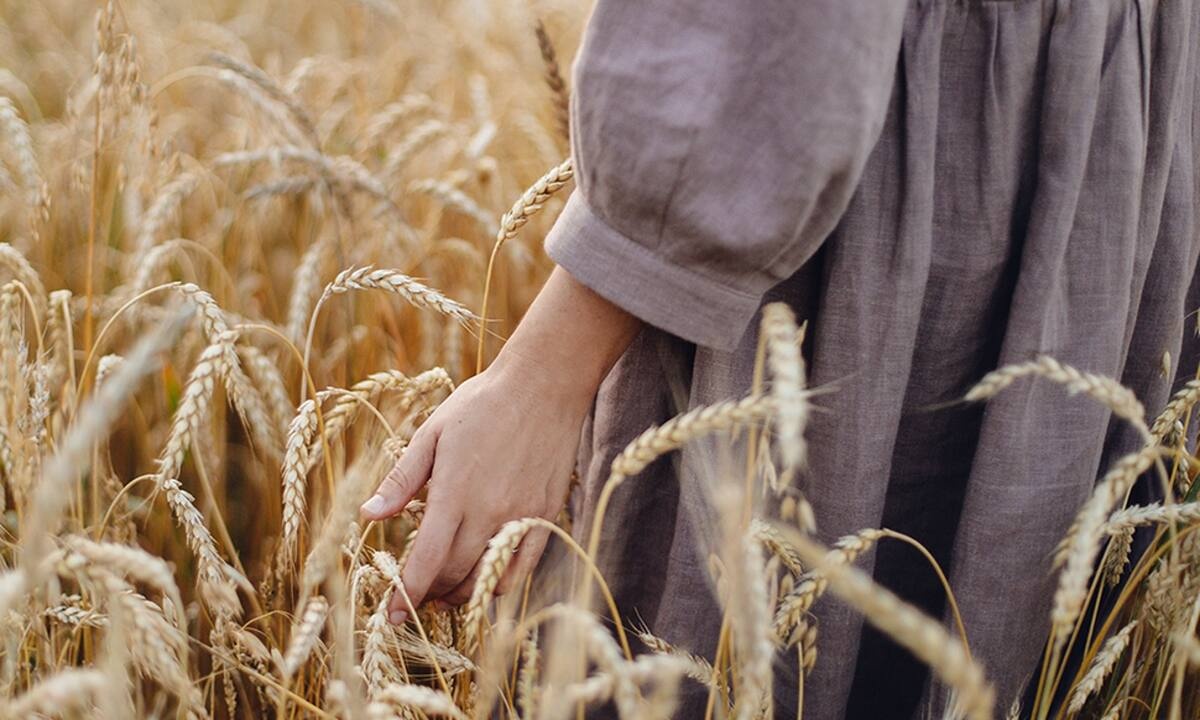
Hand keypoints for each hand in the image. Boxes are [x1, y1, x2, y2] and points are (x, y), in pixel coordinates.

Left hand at [360, 361, 586, 622]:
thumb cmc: (482, 404)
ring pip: (487, 579)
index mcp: (455, 492)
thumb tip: (368, 516)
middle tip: (414, 599)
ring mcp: (520, 517)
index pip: (426, 560)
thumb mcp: (432, 433)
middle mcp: (489, 512)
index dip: (405, 593)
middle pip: (454, 574)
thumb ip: (401, 480)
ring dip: (461, 596)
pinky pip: (522, 568)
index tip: (390, 616)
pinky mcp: (544, 516)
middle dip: (429, 594)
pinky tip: (484, 584)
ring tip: (444, 597)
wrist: (544, 386)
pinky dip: (500, 586)